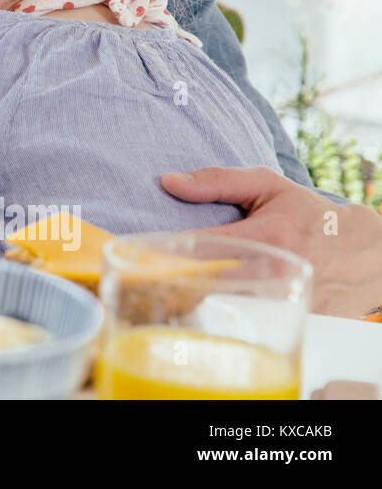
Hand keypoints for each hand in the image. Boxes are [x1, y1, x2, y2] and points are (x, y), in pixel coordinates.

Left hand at [161, 166, 381, 318]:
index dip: (168, 253)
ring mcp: (286, 299)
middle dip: (177, 279)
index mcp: (269, 234)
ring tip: (174, 286)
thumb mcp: (268, 186)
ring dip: (198, 296)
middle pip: (210, 282)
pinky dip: (224, 311)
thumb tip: (168, 182)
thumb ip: (217, 181)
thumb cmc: (310, 214)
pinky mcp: (293, 319)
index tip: (141, 254)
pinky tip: (208, 301)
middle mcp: (277, 270)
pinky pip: (247, 319)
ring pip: (226, 303)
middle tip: (149, 274)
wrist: (366, 251)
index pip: (204, 247)